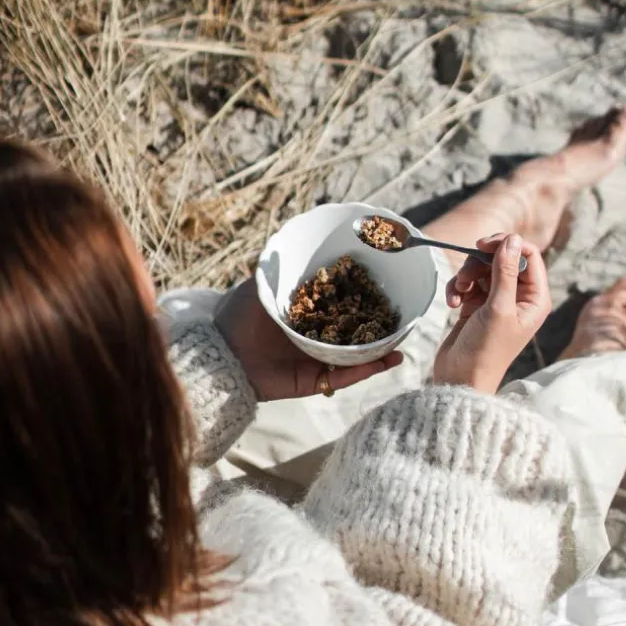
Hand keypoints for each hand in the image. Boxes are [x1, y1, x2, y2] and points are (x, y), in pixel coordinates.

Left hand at [214, 278, 402, 401]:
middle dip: (376, 324)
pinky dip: (369, 368)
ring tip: (403, 340)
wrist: (222, 356)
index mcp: (303, 313)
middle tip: (400, 314)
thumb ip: (278, 271)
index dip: (358, 295)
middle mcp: (313, 336)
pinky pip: (346, 376)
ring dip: (381, 349)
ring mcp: (316, 359)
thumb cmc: (237, 318)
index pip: (338, 303)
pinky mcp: (315, 381)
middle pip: (352, 329)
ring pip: (355, 355)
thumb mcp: (258, 287)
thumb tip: (289, 244)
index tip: (380, 284)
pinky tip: (391, 359)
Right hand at [433, 233, 550, 393]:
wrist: (460, 379)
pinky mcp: (476, 306)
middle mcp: (519, 298)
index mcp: (535, 299)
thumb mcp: (498, 308)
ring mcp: (496, 301)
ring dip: (466, 275)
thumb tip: (512, 238)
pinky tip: (452, 303)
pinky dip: (458, 288)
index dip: (507, 245)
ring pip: (482, 269)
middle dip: (481, 262)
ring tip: (458, 291)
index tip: (483, 245)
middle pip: (502, 258)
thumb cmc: (485, 350)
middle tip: (466, 270)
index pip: (529, 255)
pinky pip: (468, 283)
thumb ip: (506, 271)